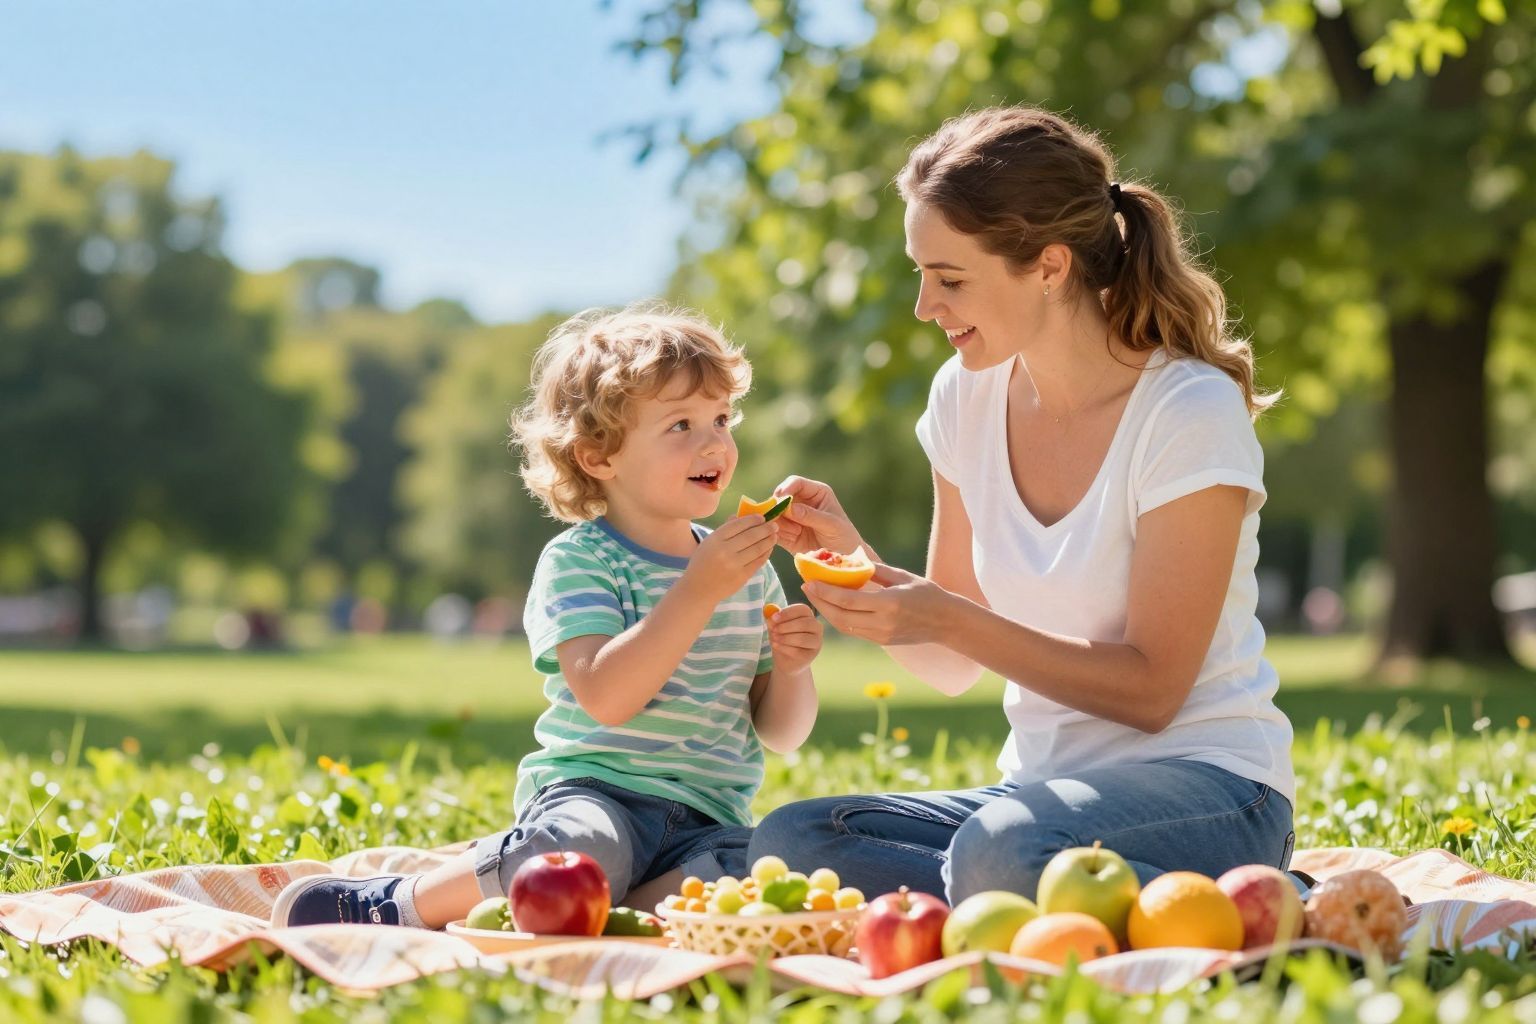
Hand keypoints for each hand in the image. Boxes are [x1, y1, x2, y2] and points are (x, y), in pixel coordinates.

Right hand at [685, 514, 776, 601]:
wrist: (699, 589)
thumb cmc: (702, 563)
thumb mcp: (709, 543)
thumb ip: (724, 530)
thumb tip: (740, 517)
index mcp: (715, 539)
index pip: (738, 525)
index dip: (752, 520)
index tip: (762, 517)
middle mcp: (725, 551)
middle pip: (750, 536)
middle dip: (765, 529)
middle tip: (774, 525)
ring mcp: (734, 564)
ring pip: (757, 549)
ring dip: (768, 541)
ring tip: (775, 535)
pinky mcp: (742, 576)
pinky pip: (758, 562)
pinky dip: (765, 554)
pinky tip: (769, 548)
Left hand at [765, 603, 821, 673]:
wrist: (785, 659)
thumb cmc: (782, 638)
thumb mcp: (775, 627)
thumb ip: (773, 620)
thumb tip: (769, 614)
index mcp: (808, 616)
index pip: (802, 609)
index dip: (788, 613)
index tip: (774, 617)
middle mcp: (816, 627)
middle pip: (805, 623)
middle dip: (786, 626)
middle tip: (774, 630)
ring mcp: (816, 642)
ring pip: (802, 638)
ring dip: (785, 638)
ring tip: (774, 639)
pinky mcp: (811, 655)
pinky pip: (798, 651)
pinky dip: (784, 648)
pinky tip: (776, 646)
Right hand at [772, 476, 865, 555]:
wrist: (843, 558)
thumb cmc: (843, 536)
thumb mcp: (831, 525)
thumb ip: (811, 515)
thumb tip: (789, 508)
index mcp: (816, 492)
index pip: (796, 483)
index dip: (786, 488)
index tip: (780, 499)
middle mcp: (802, 502)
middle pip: (780, 497)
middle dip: (780, 509)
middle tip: (788, 523)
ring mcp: (793, 517)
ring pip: (775, 514)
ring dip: (781, 524)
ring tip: (797, 533)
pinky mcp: (787, 532)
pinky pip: (774, 529)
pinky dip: (778, 534)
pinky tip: (793, 539)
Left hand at [800, 563, 954, 645]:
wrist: (946, 623)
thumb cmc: (927, 593)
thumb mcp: (903, 576)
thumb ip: (876, 570)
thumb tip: (851, 561)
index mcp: (889, 604)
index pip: (848, 600)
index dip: (825, 592)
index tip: (809, 581)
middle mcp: (883, 623)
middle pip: (840, 617)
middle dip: (820, 603)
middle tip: (806, 587)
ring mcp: (881, 635)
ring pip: (844, 627)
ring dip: (827, 612)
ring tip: (815, 597)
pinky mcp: (881, 642)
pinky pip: (854, 631)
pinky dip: (839, 619)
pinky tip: (832, 607)